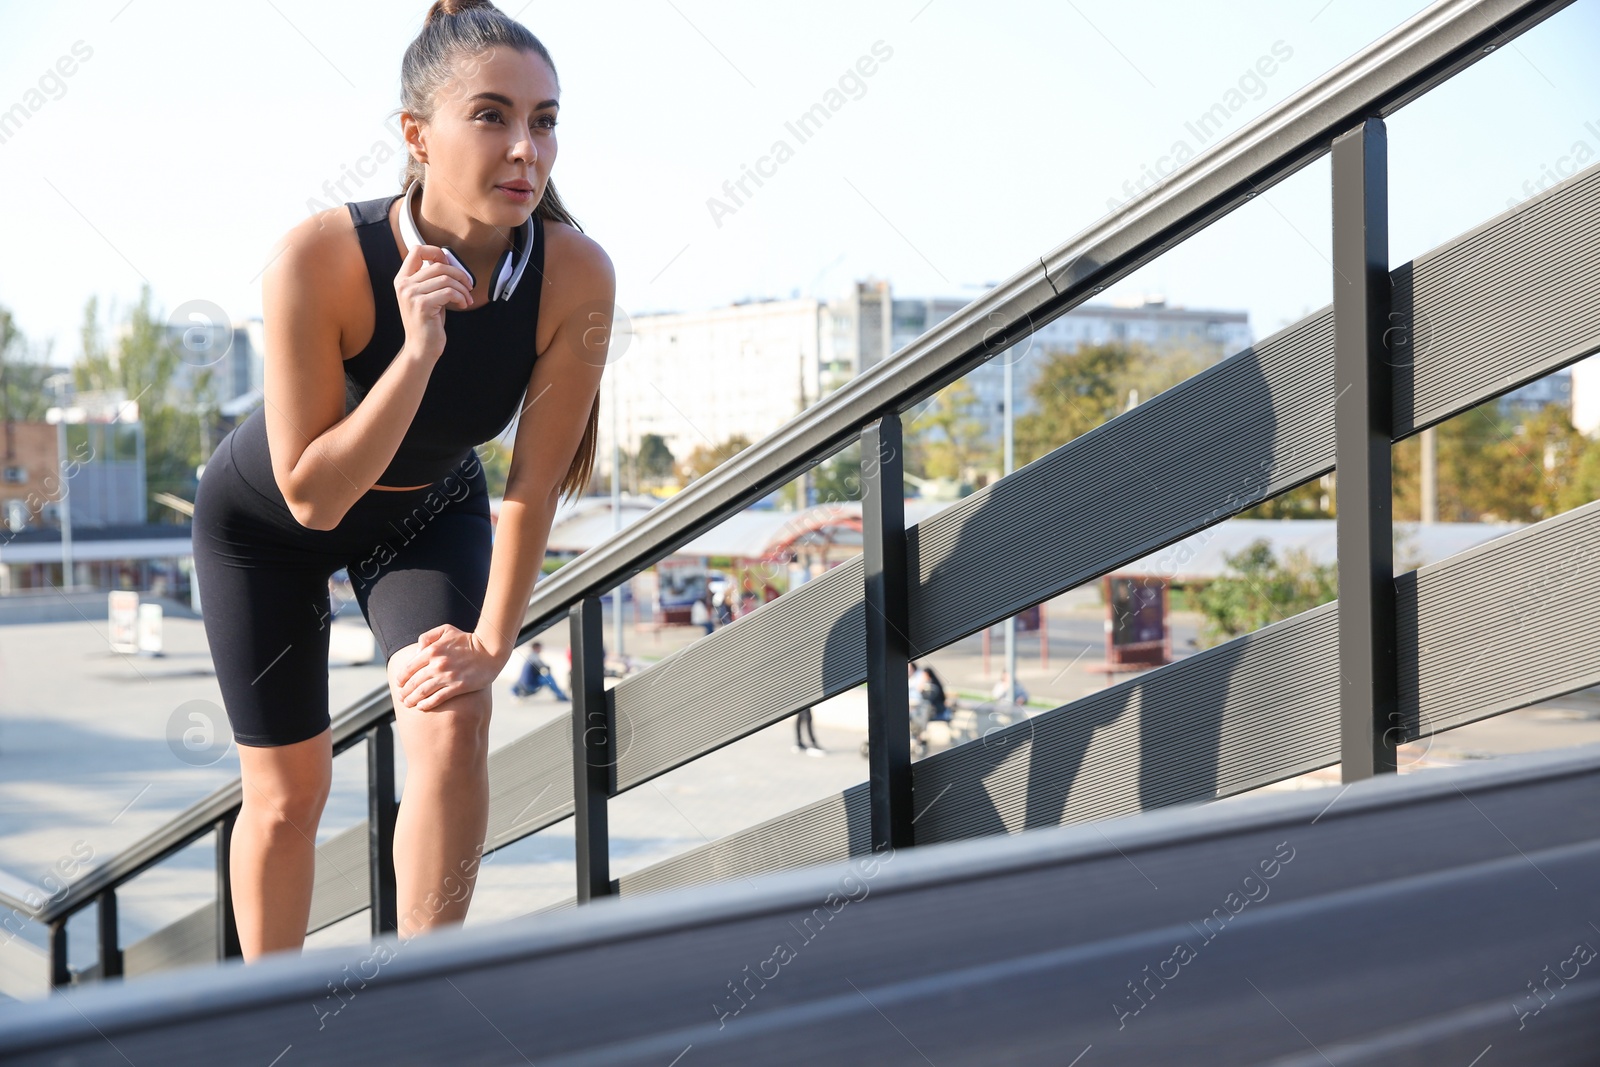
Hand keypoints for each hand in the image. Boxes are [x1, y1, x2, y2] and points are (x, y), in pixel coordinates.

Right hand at [394, 244, 473, 362]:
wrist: (421, 347)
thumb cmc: (427, 322)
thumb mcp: (425, 295)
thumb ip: (431, 279)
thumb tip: (448, 262)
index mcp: (402, 279)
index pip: (416, 251)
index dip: (435, 252)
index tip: (449, 262)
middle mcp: (404, 285)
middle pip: (437, 266)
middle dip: (459, 274)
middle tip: (468, 285)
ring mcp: (411, 295)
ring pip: (445, 279)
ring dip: (462, 288)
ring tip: (466, 298)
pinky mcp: (423, 305)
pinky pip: (449, 292)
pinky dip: (461, 297)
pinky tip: (463, 304)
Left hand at [395, 624, 500, 709]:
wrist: (490, 650)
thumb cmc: (468, 640)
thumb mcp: (447, 630)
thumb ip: (428, 637)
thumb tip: (417, 651)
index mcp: (432, 650)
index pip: (409, 667)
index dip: (401, 677)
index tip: (399, 684)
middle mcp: (437, 664)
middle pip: (414, 682)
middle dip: (404, 691)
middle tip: (401, 697)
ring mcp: (447, 676)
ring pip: (423, 692)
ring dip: (412, 699)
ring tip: (408, 703)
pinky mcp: (458, 687)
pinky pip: (437, 698)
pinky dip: (427, 704)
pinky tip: (421, 706)